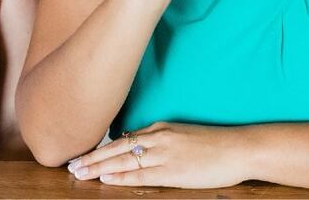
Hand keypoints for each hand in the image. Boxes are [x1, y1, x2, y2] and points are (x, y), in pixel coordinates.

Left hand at [67, 122, 250, 188]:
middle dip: (92, 157)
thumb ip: (159, 138)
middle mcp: (158, 138)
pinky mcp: (174, 170)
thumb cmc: (213, 144)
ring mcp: (164, 154)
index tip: (81, 153)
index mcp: (160, 128)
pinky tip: (105, 179)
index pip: (122, 139)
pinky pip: (141, 174)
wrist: (239, 148)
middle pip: (116, 149)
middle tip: (70, 165)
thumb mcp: (181, 134)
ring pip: (124, 161)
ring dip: (99, 168)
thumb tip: (136, 144)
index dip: (100, 148)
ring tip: (79, 173)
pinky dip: (121, 176)